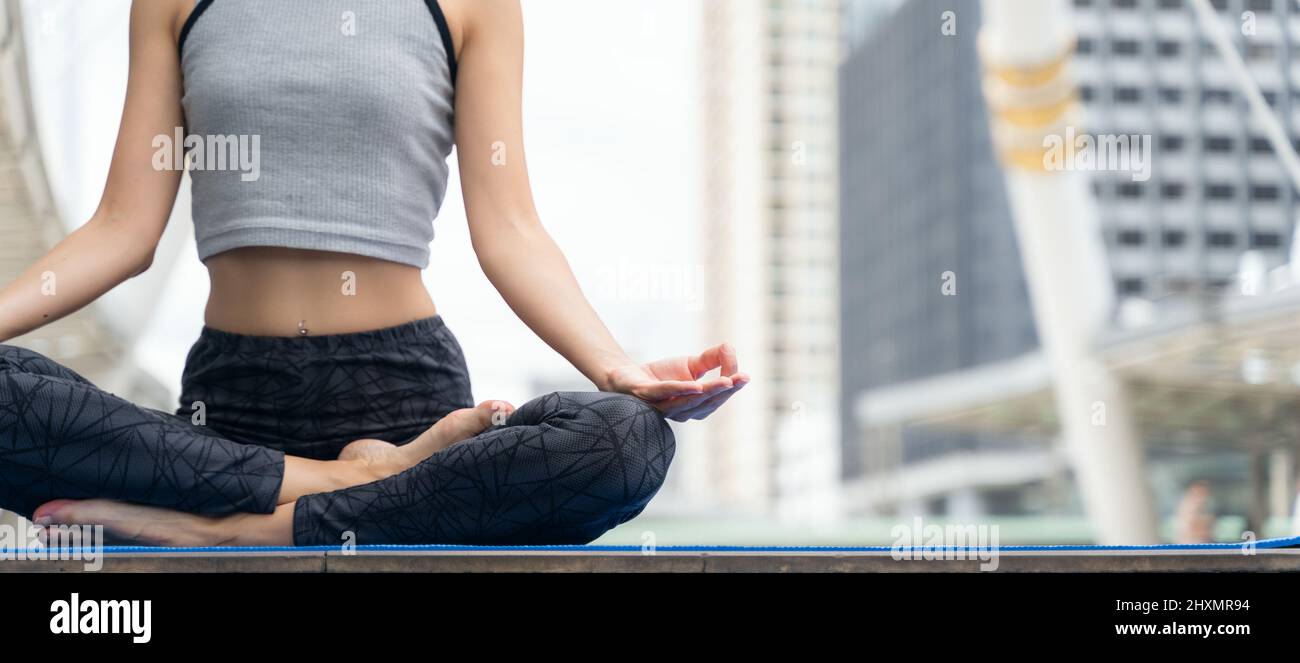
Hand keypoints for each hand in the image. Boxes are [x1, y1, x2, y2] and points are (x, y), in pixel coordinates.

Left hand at [604, 344, 749, 421]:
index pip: (715, 401)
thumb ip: (712, 359)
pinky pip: (664, 394)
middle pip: (705, 404)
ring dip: (709, 392)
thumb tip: (730, 348)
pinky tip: (695, 385)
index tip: (745, 376)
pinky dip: (681, 390)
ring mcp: (660, 406)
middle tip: (741, 378)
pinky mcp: (644, 395)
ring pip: (688, 402)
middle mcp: (678, 412)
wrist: (624, 375)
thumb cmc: (660, 375)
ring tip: (726, 381)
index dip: (730, 389)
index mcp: (692, 408)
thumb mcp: (691, 365)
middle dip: (725, 391)